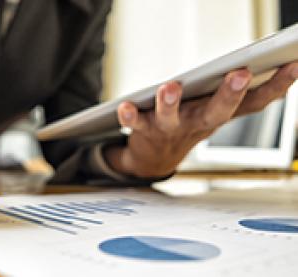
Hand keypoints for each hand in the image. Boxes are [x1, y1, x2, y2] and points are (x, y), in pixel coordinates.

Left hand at [105, 62, 297, 177]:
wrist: (154, 159)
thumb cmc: (188, 125)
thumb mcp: (216, 112)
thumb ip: (241, 98)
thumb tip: (281, 77)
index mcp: (217, 116)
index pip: (252, 104)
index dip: (275, 86)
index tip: (292, 65)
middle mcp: (196, 123)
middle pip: (216, 112)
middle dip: (228, 95)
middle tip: (240, 74)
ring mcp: (169, 129)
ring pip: (171, 118)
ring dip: (171, 104)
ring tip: (171, 87)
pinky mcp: (143, 130)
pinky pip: (134, 123)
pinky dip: (129, 115)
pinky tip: (124, 106)